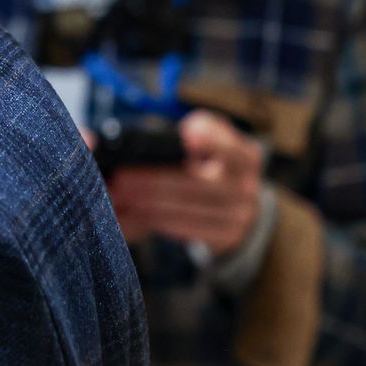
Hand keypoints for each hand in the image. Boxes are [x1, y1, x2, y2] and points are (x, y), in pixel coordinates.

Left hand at [106, 109, 264, 254]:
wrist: (242, 210)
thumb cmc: (216, 166)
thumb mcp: (218, 142)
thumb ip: (203, 129)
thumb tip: (186, 130)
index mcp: (246, 157)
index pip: (231, 149)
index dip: (213, 141)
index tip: (187, 136)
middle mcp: (246, 187)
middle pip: (196, 184)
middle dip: (154, 181)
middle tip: (121, 178)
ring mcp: (238, 216)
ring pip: (185, 209)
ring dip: (147, 203)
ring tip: (118, 195)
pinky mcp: (224, 237)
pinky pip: (184, 228)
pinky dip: (155, 220)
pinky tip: (132, 213)